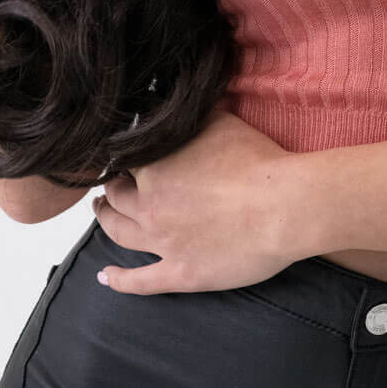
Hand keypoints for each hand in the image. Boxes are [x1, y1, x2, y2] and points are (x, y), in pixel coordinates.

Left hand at [90, 105, 306, 293]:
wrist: (284, 205)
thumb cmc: (257, 160)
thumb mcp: (220, 120)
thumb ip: (190, 117)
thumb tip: (177, 106)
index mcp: (154, 168)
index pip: (124, 160)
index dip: (124, 159)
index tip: (126, 159)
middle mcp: (150, 206)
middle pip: (116, 197)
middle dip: (111, 188)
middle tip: (111, 185)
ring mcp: (163, 243)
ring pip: (119, 234)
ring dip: (105, 222)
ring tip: (102, 214)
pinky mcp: (181, 273)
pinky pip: (141, 282)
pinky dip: (119, 281)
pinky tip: (105, 277)